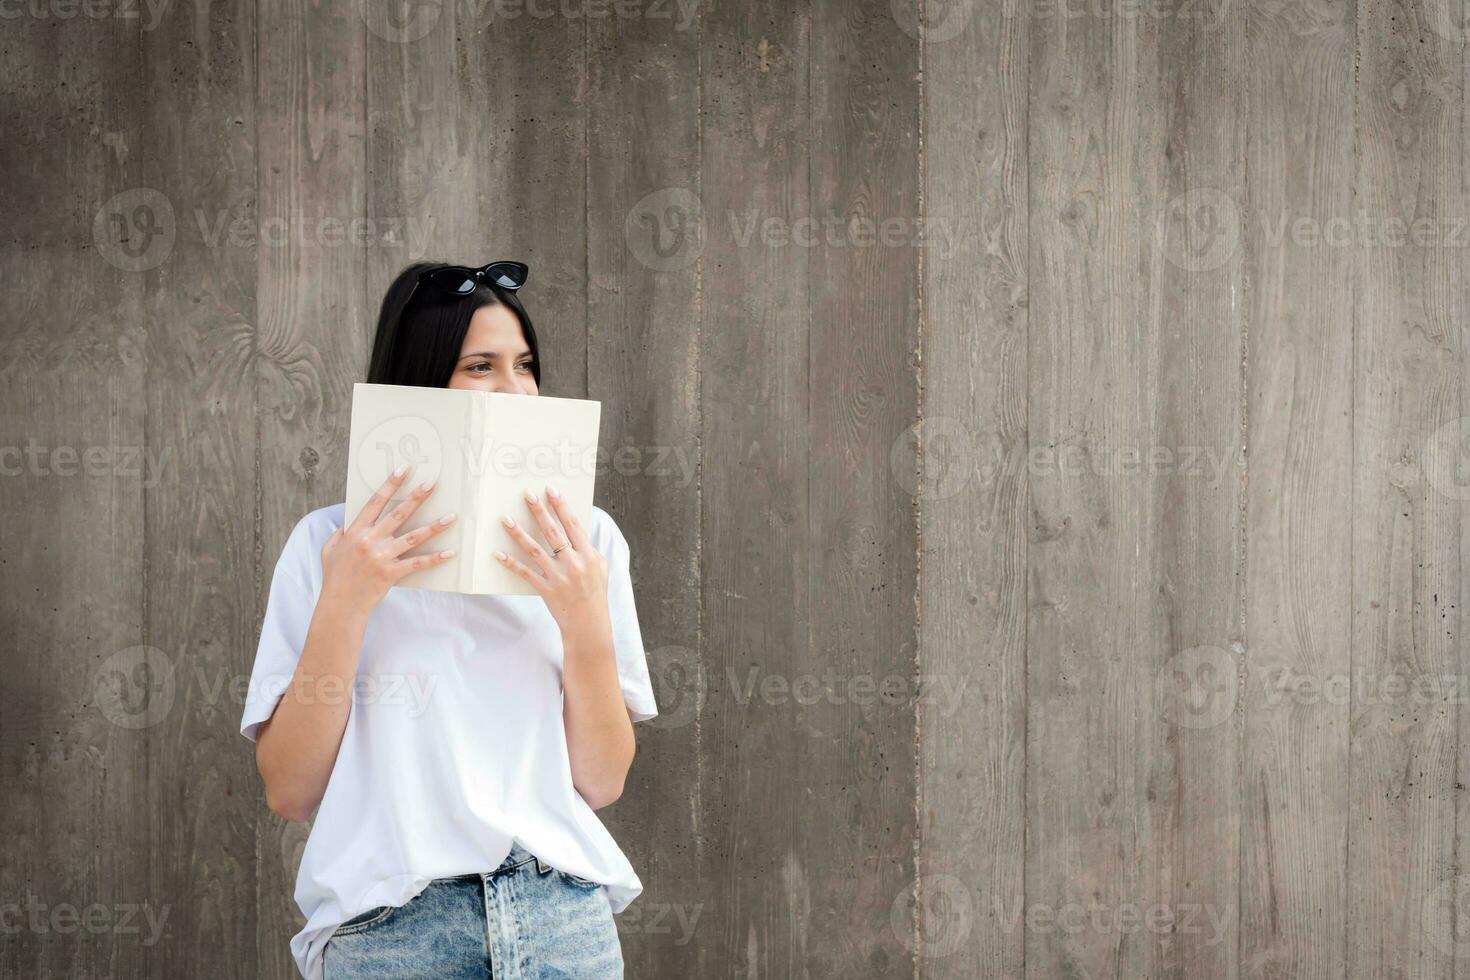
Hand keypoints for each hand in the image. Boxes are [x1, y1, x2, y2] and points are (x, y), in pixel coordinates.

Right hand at [321, 466, 456, 612]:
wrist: (340, 604)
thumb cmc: (334, 577)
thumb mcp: (329, 550)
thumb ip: (339, 535)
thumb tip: (347, 525)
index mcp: (356, 531)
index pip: (375, 502)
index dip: (390, 485)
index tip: (403, 470)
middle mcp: (370, 540)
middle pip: (398, 514)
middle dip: (417, 497)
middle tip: (432, 483)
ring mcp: (382, 556)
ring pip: (413, 537)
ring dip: (434, 526)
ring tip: (451, 516)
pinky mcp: (392, 573)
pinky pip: (417, 564)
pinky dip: (434, 559)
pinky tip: (450, 552)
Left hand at [496, 486, 609, 636]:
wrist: (589, 624)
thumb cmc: (595, 594)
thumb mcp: (600, 568)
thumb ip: (589, 549)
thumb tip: (578, 532)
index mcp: (588, 555)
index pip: (573, 525)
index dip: (562, 506)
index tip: (551, 490)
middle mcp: (573, 563)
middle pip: (553, 532)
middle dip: (540, 511)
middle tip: (527, 495)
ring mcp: (558, 576)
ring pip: (535, 550)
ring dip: (519, 534)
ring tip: (506, 519)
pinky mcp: (546, 589)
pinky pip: (525, 573)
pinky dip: (511, 563)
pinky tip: (498, 553)